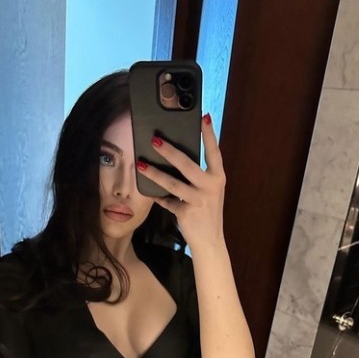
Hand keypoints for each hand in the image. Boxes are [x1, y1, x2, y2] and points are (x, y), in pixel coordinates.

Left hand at [137, 113, 225, 250]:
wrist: (210, 241)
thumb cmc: (206, 212)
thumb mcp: (208, 192)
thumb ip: (198, 176)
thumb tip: (174, 157)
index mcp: (218, 177)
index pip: (214, 152)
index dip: (209, 134)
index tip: (203, 117)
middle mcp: (210, 187)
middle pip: (188, 164)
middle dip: (170, 151)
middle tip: (155, 139)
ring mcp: (199, 200)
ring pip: (172, 183)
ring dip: (154, 173)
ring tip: (140, 164)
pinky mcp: (186, 212)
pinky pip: (166, 201)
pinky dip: (156, 196)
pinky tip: (146, 190)